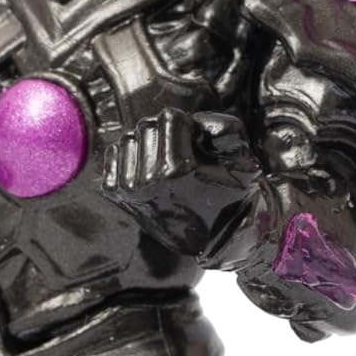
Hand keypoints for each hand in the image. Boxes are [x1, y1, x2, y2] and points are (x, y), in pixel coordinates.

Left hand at [102, 109, 259, 197]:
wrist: (211, 239)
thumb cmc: (229, 197)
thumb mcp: (242, 162)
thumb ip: (227, 130)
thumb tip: (197, 120)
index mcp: (177, 169)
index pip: (170, 117)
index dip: (186, 124)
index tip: (193, 140)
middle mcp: (148, 179)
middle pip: (147, 125)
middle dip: (164, 132)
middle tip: (179, 152)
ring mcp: (129, 187)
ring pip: (128, 138)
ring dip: (146, 144)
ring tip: (163, 162)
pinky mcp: (115, 194)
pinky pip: (113, 154)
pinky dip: (129, 156)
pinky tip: (146, 170)